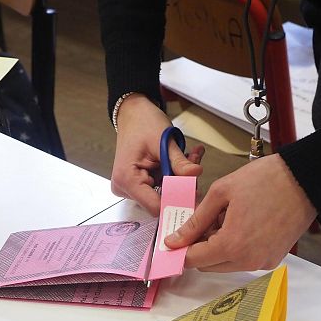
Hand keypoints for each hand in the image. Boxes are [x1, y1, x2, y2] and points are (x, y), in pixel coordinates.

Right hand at [111, 94, 204, 214]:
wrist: (133, 113)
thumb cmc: (143, 123)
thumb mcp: (164, 141)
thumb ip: (179, 162)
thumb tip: (195, 174)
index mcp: (127, 180)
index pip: (156, 206)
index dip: (177, 199)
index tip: (195, 188)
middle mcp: (125, 188)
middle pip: (162, 200)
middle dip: (182, 184)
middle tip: (195, 162)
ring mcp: (131, 188)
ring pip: (165, 193)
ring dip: (181, 177)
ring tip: (190, 156)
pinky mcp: (139, 184)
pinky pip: (162, 186)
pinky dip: (174, 174)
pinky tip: (183, 158)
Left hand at [164, 154, 315, 271]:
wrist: (304, 179)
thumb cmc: (267, 180)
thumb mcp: (221, 193)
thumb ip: (195, 221)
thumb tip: (175, 240)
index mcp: (231, 245)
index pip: (193, 260)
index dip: (180, 249)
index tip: (174, 240)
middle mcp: (247, 260)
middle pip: (208, 265)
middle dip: (200, 247)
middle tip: (203, 222)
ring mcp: (262, 262)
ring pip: (226, 264)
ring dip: (218, 247)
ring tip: (226, 219)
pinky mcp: (273, 259)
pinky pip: (245, 260)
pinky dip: (237, 248)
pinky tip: (242, 224)